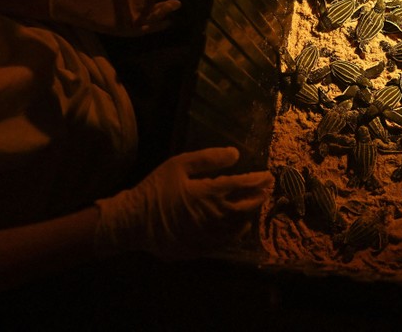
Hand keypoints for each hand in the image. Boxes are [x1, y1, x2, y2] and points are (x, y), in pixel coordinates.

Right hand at [94, 147, 273, 259]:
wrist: (133, 222)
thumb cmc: (156, 190)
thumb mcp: (179, 165)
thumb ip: (208, 159)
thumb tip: (235, 154)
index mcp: (209, 193)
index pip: (242, 185)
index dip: (258, 180)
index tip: (268, 175)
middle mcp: (215, 216)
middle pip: (246, 206)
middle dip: (259, 196)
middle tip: (268, 188)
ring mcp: (209, 235)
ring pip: (240, 224)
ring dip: (251, 213)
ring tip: (257, 203)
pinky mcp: (202, 248)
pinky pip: (228, 240)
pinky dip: (239, 230)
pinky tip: (242, 224)